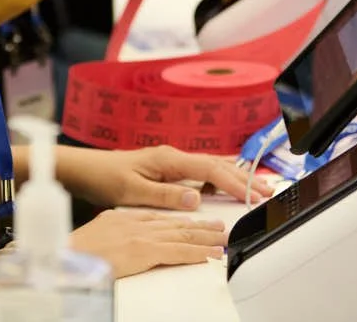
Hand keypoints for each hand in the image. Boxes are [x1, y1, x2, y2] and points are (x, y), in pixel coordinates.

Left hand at [56, 143, 271, 208]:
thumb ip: (164, 196)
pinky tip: (229, 183)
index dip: (234, 182)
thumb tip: (196, 200)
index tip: (252, 196)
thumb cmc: (106, 178)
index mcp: (169, 159)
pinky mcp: (170, 168)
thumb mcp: (132, 191)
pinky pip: (202, 172)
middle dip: (244, 179)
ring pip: (212, 168)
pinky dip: (220, 177)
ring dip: (235, 177)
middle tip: (268, 191)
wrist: (88, 169)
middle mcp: (174, 156)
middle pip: (217, 166)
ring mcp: (173, 161)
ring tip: (258, 187)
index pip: (210, 170)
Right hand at [69, 209, 226, 278]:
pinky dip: (197, 253)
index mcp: (124, 218)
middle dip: (200, 226)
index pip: (159, 218)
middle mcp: (136, 223)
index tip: (194, 220)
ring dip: (205, 238)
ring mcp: (141, 235)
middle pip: (175, 223)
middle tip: (219, 227)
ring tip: (222, 240)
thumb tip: (120, 240)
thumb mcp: (95, 234)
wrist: (63, 256)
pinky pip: (177, 252)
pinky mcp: (144, 250)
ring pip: (181, 235)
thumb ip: (113, 232)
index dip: (180, 219)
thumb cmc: (72, 250)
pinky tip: (210, 255)